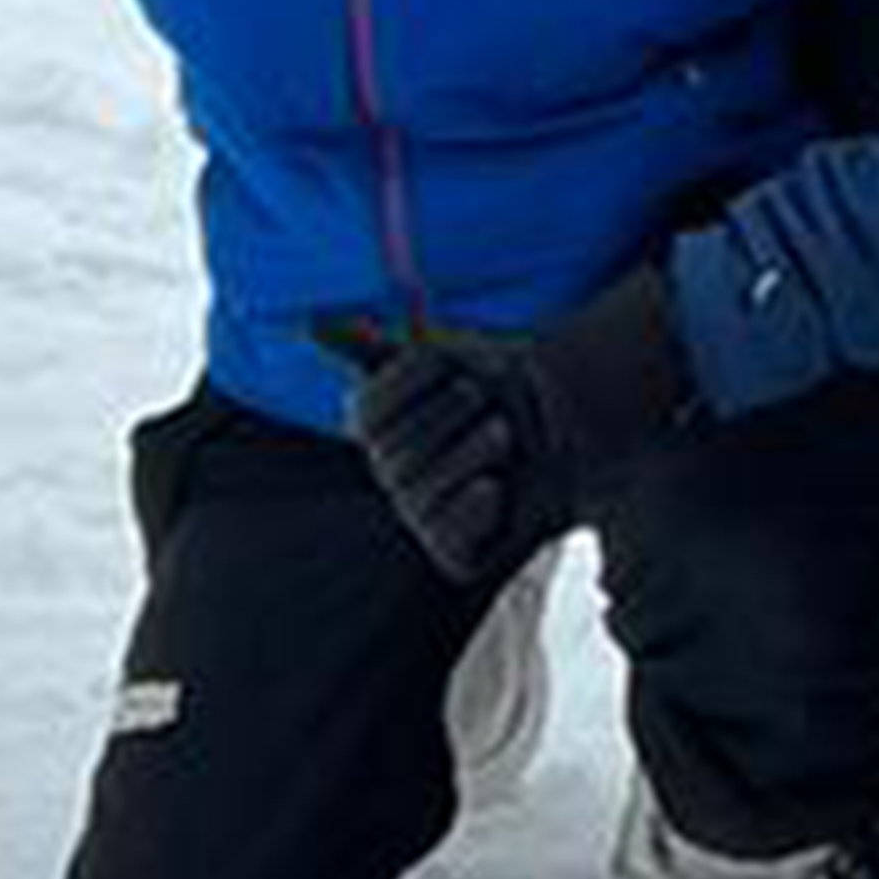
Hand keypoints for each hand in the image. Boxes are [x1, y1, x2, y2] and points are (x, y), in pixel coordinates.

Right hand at [330, 268, 699, 581]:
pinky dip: (476, 505)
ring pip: (424, 490)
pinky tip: (495, 489)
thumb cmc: (502, 387)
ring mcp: (420, 516)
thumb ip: (372, 348)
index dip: (412, 380)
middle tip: (487, 402)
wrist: (570, 423)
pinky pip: (447, 535)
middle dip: (453, 416)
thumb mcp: (440, 356)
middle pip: (397, 453)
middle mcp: (391, 477)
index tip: (451, 362)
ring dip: (476, 451)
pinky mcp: (454, 553)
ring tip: (503, 437)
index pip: (367, 411)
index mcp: (377, 431)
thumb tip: (308, 324)